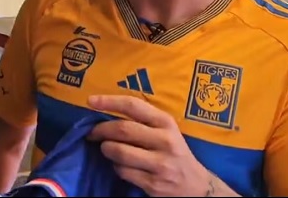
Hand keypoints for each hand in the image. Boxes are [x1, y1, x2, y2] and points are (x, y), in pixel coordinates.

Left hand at [87, 95, 211, 196]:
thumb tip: (104, 112)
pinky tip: (121, 166)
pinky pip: (123, 172)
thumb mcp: (165, 131)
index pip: (133, 105)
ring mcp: (160, 164)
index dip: (109, 101)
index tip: (91, 101)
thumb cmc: (173, 152)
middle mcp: (165, 141)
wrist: (196, 186)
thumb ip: (142, 121)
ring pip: (119, 152)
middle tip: (92, 133)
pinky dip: (116, 167)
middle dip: (101, 130)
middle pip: (122, 129)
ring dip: (106, 149)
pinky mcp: (154, 184)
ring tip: (106, 149)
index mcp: (166, 123)